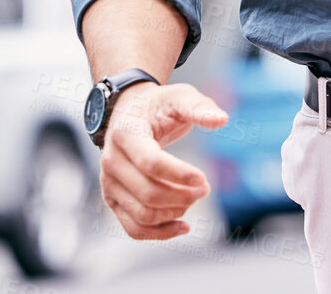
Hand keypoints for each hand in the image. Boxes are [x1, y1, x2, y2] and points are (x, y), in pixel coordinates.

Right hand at [99, 82, 228, 240]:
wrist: (130, 113)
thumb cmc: (158, 106)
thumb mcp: (179, 97)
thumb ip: (199, 107)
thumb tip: (221, 119)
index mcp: (125, 133)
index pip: (152, 163)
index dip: (180, 175)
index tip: (204, 178)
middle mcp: (111, 160)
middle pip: (149, 193)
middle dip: (183, 196)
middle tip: (205, 187)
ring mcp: (109, 182)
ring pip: (143, 214)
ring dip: (175, 212)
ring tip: (193, 197)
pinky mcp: (112, 199)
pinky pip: (134, 228)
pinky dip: (160, 233)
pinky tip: (183, 225)